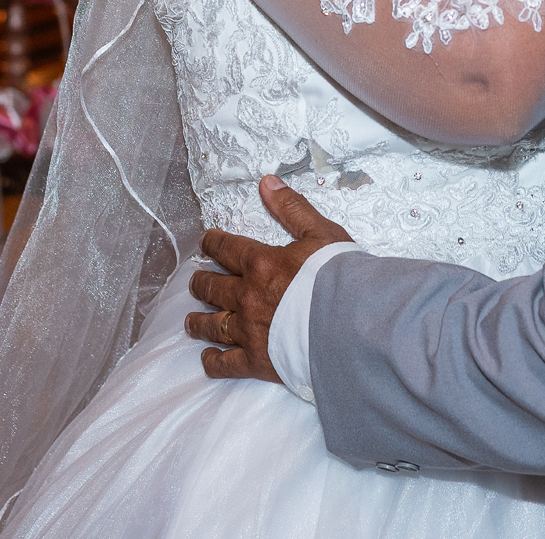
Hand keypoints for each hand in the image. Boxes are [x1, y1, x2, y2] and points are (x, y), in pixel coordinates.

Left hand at [185, 175, 351, 380]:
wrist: (351, 321)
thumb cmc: (340, 275)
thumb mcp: (320, 231)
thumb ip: (291, 208)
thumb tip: (267, 182)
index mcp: (260, 263)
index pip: (227, 249)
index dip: (213, 243)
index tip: (206, 242)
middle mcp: (247, 297)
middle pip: (214, 288)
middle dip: (201, 282)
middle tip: (195, 281)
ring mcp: (249, 331)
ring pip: (213, 325)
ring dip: (199, 322)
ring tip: (191, 321)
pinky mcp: (256, 361)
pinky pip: (225, 364)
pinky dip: (213, 361)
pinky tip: (208, 358)